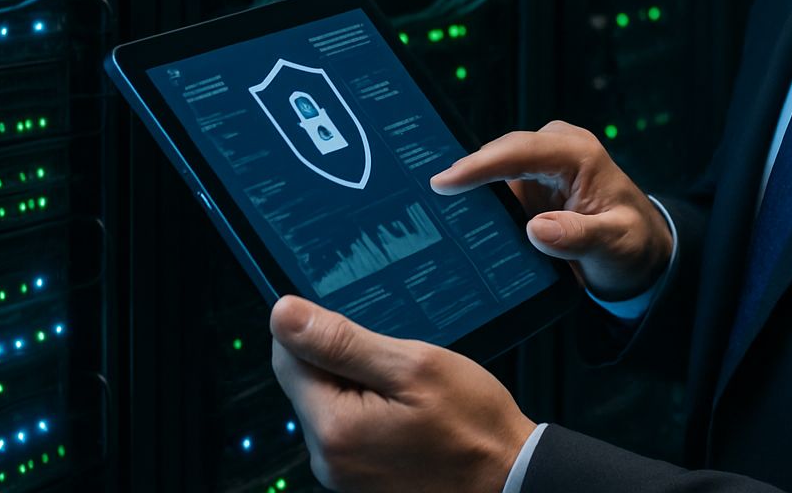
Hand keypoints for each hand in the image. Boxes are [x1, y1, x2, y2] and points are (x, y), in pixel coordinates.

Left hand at [270, 295, 534, 491]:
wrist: (508, 479)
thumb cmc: (471, 426)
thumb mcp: (412, 366)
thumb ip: (341, 341)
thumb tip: (283, 314)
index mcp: (332, 428)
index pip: (287, 357)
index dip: (320, 331)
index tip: (362, 331)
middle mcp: (326, 458)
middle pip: (307, 381)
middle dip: (345, 360)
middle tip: (396, 364)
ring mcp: (342, 473)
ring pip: (330, 401)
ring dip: (360, 384)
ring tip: (408, 391)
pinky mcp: (358, 478)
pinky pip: (349, 426)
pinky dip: (372, 408)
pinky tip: (407, 411)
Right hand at [430, 120, 671, 299]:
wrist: (638, 253)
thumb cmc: (632, 245)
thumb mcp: (615, 244)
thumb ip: (579, 236)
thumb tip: (536, 229)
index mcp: (577, 154)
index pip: (519, 150)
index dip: (479, 165)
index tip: (444, 182)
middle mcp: (554, 151)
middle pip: (497, 154)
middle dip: (463, 174)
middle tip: (423, 198)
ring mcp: (538, 167)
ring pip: (491, 170)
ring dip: (465, 189)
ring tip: (425, 207)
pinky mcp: (528, 185)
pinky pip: (494, 189)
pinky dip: (475, 202)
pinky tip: (449, 219)